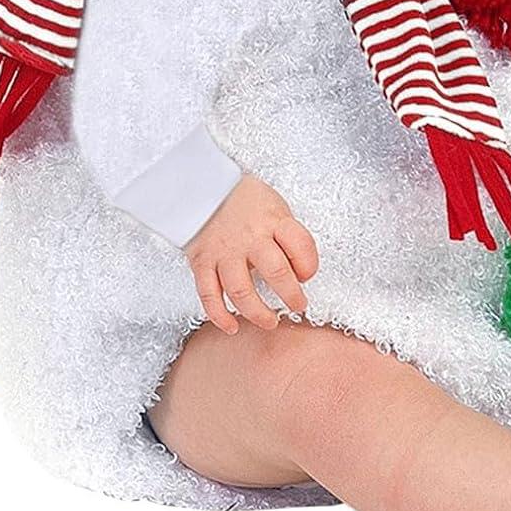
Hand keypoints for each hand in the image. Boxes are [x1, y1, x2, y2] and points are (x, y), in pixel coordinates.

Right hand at [185, 173, 317, 333]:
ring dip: (258, 313)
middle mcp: (249, 238)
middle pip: (276, 273)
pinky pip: (208, 294)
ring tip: (269, 321)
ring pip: (241, 290)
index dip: (310, 266)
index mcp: (272, 220)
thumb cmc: (243, 199)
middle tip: (297, 306)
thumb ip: (286, 235)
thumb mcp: (273, 205)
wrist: (200, 184)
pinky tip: (231, 326)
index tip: (306, 275)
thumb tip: (299, 270)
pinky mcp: (202, 261)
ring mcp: (224, 251)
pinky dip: (219, 315)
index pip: (301, 246)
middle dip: (292, 296)